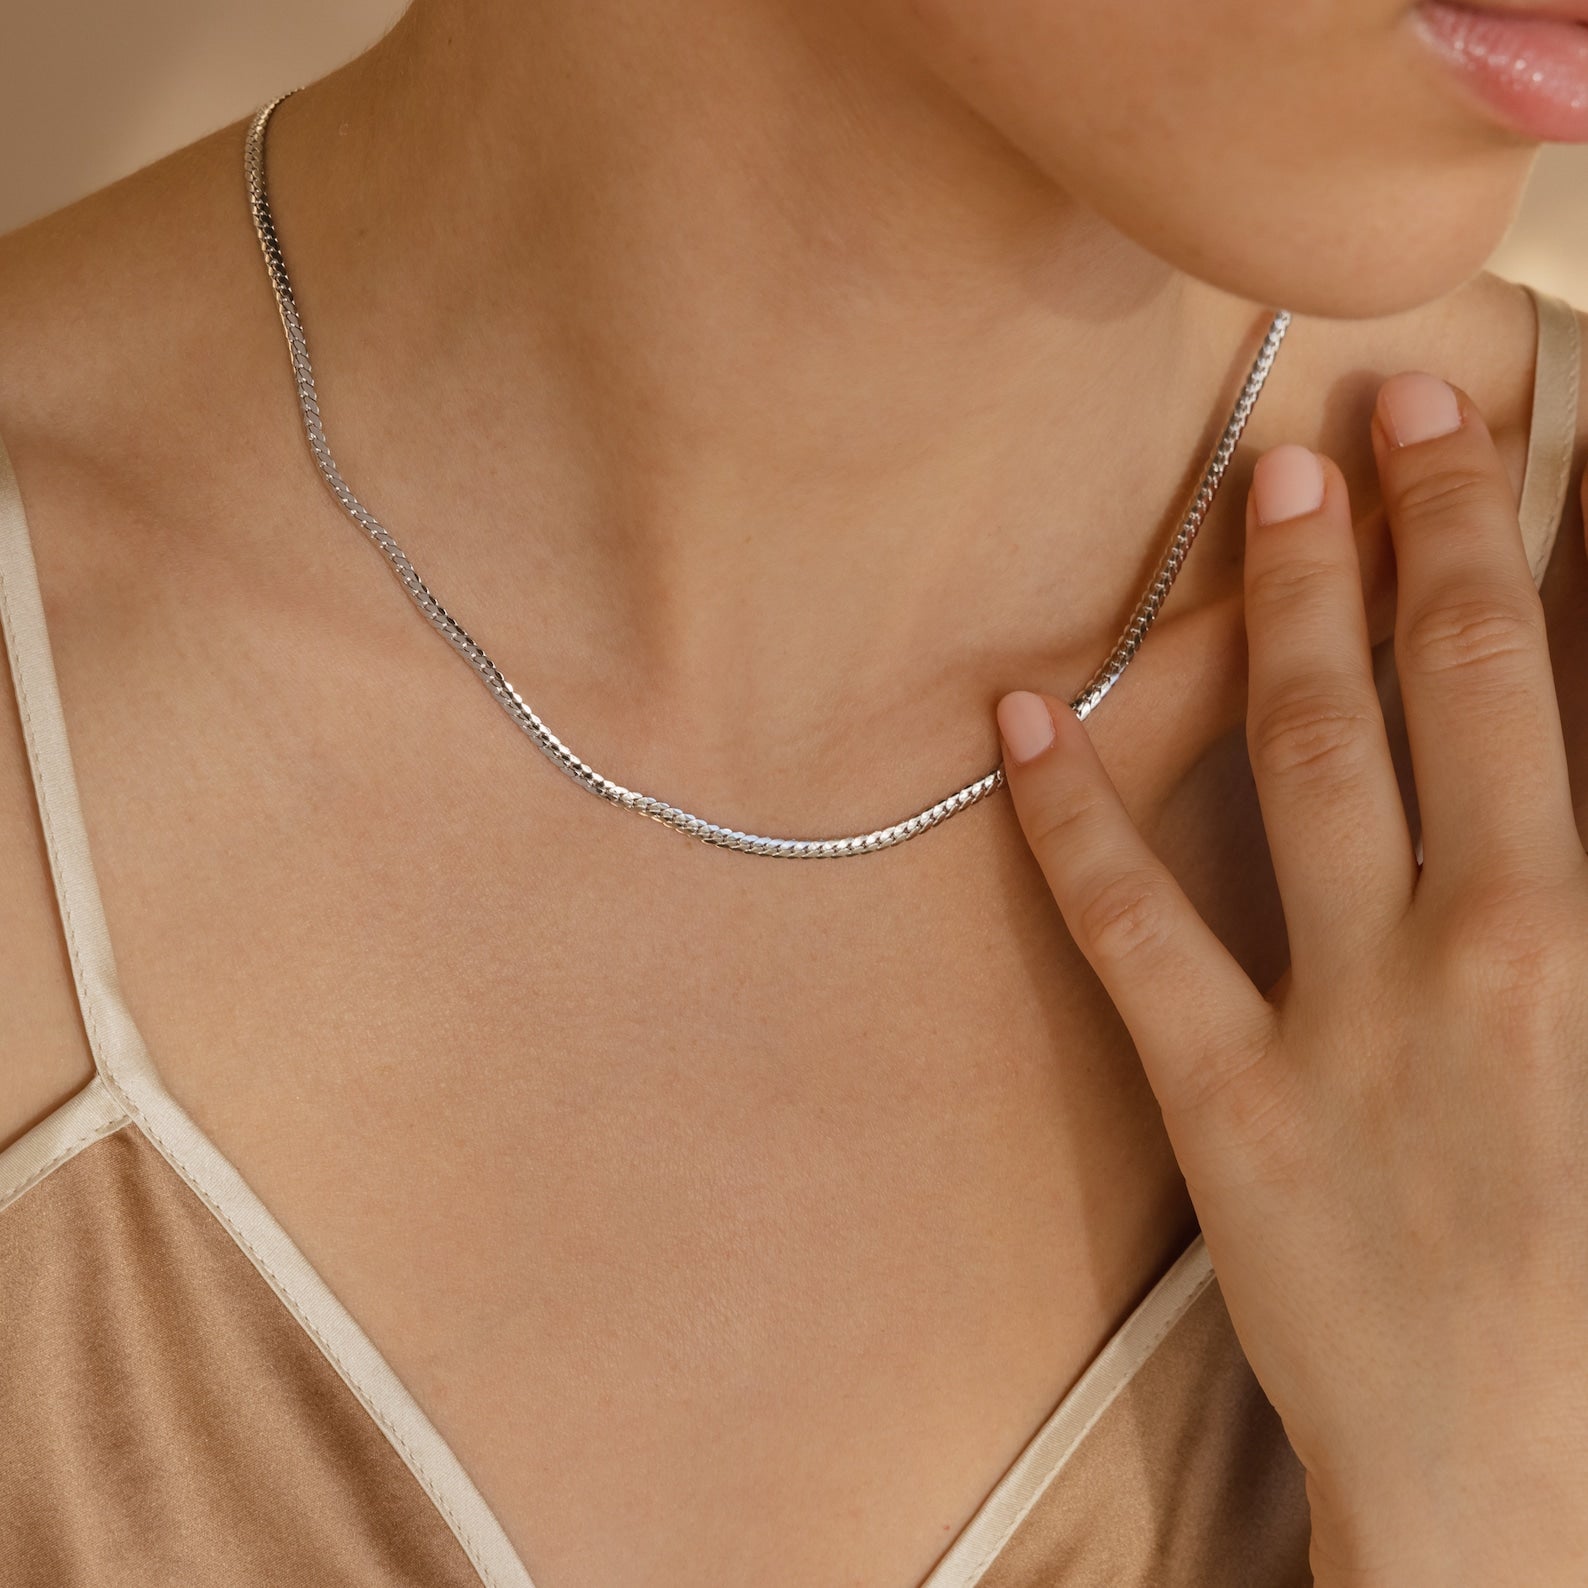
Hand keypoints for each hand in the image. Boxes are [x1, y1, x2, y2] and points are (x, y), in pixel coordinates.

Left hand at [993, 372, 1587, 1587]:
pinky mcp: (1221, 1101)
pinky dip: (1072, 814)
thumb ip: (1566, 888)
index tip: (1481, 423)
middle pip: (1441, 691)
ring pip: (1304, 770)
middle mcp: (1479, 952)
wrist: (1516, 1480)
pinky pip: (1129, 929)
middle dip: (1409, 532)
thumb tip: (1534, 771)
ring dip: (1282, 618)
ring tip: (1255, 497)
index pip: (1550, 681)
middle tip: (1369, 406)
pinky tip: (1022, 715)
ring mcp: (1339, 1025)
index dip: (1512, 533)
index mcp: (1583, 934)